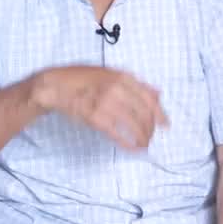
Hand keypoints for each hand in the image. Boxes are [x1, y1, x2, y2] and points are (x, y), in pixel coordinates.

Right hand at [32, 66, 167, 149]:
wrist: (57, 85)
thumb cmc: (84, 79)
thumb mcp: (111, 74)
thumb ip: (135, 84)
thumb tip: (158, 93)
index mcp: (124, 77)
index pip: (150, 98)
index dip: (160, 114)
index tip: (166, 125)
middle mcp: (118, 89)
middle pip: (144, 113)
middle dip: (150, 129)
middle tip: (151, 138)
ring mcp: (106, 103)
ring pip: (133, 125)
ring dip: (141, 138)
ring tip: (143, 145)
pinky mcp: (95, 117)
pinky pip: (117, 133)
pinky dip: (127, 143)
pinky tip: (131, 148)